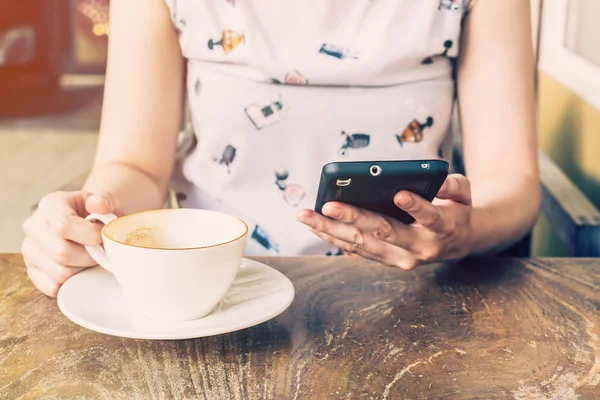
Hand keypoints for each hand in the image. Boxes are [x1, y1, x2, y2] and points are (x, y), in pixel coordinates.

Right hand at [21, 191, 120, 296]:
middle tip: (99, 250)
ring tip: (89, 257)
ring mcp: (30, 249)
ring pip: (59, 273)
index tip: (102, 235)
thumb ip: (105, 200)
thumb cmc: (96, 213)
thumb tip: (98, 204)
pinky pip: (52, 287)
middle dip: (89, 256)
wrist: (87, 221)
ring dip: (82, 269)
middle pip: (61, 253)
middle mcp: (34, 226)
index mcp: (51, 204)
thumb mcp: (106, 201)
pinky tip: (79, 268)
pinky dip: (71, 282)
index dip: (90, 236)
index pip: (63, 226)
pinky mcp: (32, 270)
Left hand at [297, 174, 473, 268]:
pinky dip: (333, 238)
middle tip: (329, 205)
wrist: (459, 243)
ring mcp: (400, 258)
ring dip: (331, 230)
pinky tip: (314, 226)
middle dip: (353, 217)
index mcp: (442, 228)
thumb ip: (453, 185)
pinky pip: (356, 250)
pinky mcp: (386, 260)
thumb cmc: (456, 210)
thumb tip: (437, 179)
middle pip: (384, 232)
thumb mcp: (464, 193)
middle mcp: (419, 247)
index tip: (401, 195)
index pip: (430, 217)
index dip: (416, 207)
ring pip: (362, 245)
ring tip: (306, 216)